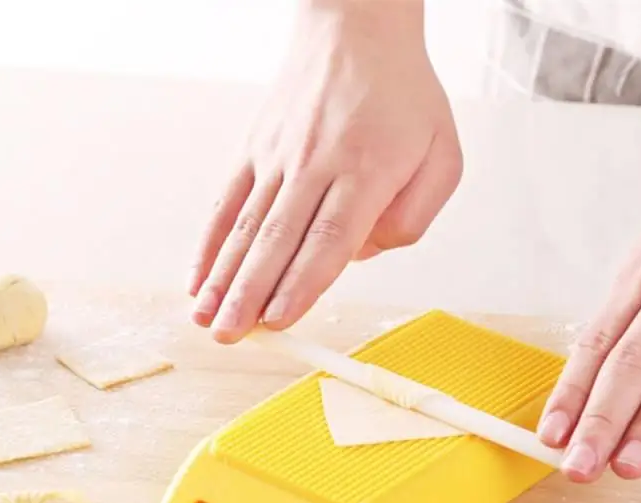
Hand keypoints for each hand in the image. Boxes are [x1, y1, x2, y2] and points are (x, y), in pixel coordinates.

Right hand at [189, 0, 461, 342]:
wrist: (356, 29)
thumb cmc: (403, 98)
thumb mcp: (442, 155)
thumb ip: (415, 215)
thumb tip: (364, 253)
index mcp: (366, 170)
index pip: (329, 238)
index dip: (302, 282)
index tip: (278, 318)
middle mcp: (315, 164)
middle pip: (279, 239)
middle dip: (250, 293)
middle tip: (230, 334)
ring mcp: (278, 155)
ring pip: (247, 225)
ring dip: (223, 276)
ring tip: (205, 317)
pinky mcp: (254, 149)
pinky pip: (228, 201)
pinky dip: (210, 242)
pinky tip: (197, 277)